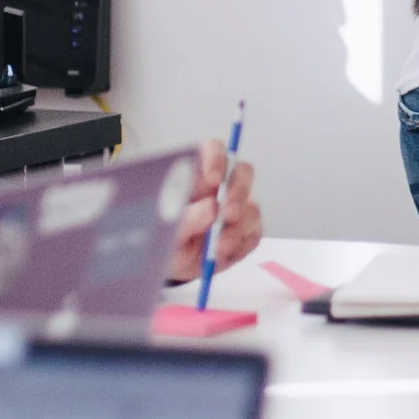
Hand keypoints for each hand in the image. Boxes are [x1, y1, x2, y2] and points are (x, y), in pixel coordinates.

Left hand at [166, 139, 262, 283]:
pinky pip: (254, 235)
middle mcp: (220, 187)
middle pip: (243, 172)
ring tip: (217, 247)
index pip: (214, 151)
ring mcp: (236, 209)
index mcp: (196, 174)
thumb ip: (186, 218)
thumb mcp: (165, 228)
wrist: (171, 268)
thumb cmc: (164, 239)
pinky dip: (241, 245)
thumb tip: (212, 208)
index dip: (217, 159)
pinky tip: (224, 254)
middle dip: (238, 192)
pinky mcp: (245, 232)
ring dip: (238, 228)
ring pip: (252, 207)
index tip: (213, 180)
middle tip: (227, 214)